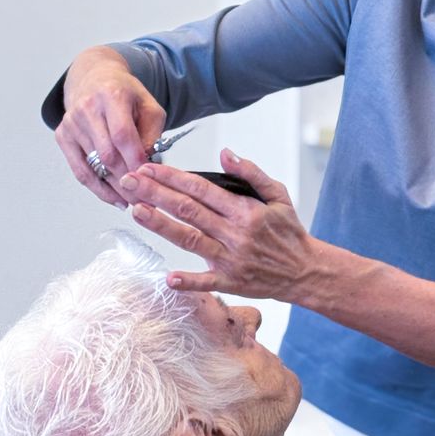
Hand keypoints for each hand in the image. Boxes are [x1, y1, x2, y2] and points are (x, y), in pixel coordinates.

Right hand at [55, 47, 165, 206]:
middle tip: (144, 197)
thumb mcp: (149, 106)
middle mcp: (87, 108)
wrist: (96, 79)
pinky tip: (113, 197)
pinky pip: (79, 169)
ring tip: (132, 201)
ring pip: (93, 166)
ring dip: (114, 188)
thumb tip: (148, 164)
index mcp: (111, 96)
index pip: (122, 134)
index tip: (148, 178)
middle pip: (107, 154)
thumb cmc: (126, 94)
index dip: (135, 159)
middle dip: (127, 179)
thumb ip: (153, 133)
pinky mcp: (63, 136)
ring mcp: (71, 123)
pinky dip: (97, 187)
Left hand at [121, 149, 316, 299]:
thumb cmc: (289, 231)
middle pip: (188, 210)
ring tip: (134, 210)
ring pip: (189, 239)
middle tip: (129, 181)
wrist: (305, 270)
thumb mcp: (279, 195)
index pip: (202, 189)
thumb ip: (251, 173)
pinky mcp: (231, 282)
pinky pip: (206, 282)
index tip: (149, 167)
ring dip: (160, 225)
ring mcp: (231, 259)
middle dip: (155, 193)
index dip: (173, 177)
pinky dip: (188, 280)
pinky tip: (167, 276)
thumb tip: (225, 153)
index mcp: (246, 210)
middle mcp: (235, 233)